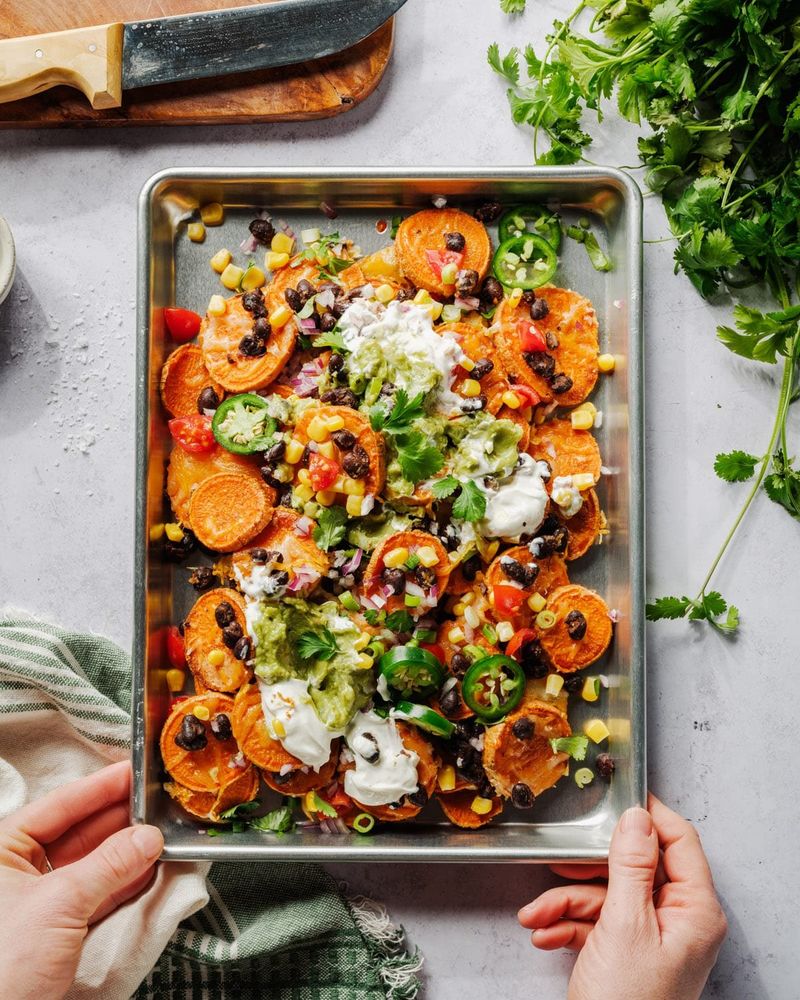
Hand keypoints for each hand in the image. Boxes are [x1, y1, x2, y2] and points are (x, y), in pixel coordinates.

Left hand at [0, 761, 163, 999]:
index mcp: (2, 851)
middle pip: (79, 831)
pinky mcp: (56, 930)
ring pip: (91, 863)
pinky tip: (149, 867)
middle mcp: (17, 870)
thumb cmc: (3, 966)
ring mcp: (37, 901)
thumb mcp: (59, 904)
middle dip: (120, 819)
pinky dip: (124, 882)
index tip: (135, 771)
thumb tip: (148, 836)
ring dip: (127, 851)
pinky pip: (96, 894)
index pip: (60, 805)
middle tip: (157, 803)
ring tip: (161, 832)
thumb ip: (110, 864)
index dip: (101, 786)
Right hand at [518, 794, 726, 999]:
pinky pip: (597, 924)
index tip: (616, 798)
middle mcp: (679, 922)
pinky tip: (544, 934)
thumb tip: (636, 817)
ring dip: (566, 903)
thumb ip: (630, 866)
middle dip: (588, 869)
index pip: (679, 841)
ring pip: (608, 897)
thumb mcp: (624, 925)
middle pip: (634, 868)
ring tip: (536, 915)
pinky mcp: (627, 957)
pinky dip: (567, 927)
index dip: (648, 817)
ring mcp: (653, 940)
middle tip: (562, 858)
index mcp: (695, 911)